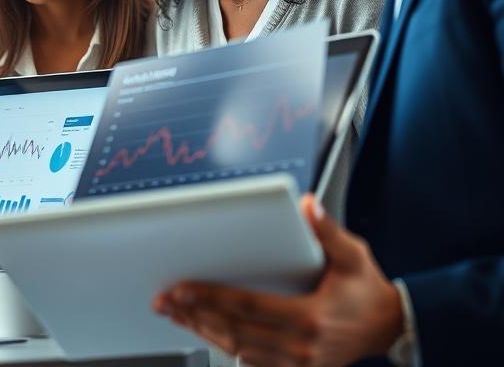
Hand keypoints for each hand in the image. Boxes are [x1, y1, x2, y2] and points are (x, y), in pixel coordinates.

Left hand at [153, 196, 404, 366]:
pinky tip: (206, 332)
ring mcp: (300, 364)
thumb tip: (307, 205)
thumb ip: (327, 231)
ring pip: (238, 351)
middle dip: (194, 315)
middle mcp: (302, 347)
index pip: (246, 307)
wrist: (392, 326)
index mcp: (310, 317)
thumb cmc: (367, 289)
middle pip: (234, 332)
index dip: (209, 297)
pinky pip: (254, 363)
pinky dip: (226, 347)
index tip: (180, 288)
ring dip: (204, 332)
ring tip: (175, 315)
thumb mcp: (353, 255)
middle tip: (164, 301)